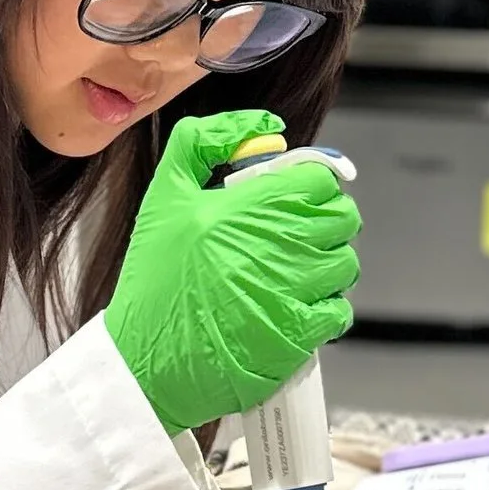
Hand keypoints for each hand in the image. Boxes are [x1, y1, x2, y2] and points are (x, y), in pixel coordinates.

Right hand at [103, 110, 360, 438]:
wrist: (144, 363)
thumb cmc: (154, 284)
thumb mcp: (163, 198)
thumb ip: (204, 143)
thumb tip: (264, 126)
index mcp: (248, 206)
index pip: (320, 179)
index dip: (311, 186)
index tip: (293, 199)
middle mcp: (277, 244)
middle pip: (341, 218)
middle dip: (322, 223)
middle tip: (291, 237)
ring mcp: (293, 291)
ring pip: (345, 264)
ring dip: (325, 267)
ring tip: (289, 276)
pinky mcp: (299, 335)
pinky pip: (340, 310)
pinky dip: (324, 309)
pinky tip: (292, 308)